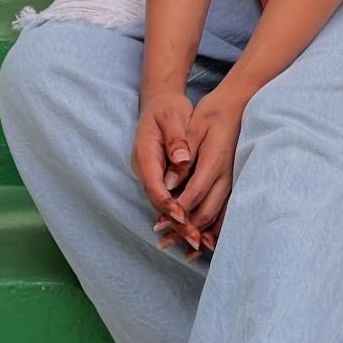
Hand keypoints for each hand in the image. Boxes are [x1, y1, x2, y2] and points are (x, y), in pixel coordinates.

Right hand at [132, 90, 213, 261]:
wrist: (158, 102)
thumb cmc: (167, 109)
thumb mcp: (172, 117)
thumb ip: (176, 139)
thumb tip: (181, 159)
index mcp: (145, 155)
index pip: (155, 186)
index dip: (169, 204)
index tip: (184, 218)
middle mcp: (144, 168)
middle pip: (158, 202)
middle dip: (175, 222)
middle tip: (195, 239)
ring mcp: (150, 174)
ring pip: (162, 204)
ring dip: (178, 222)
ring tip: (197, 240)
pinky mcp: (159, 176)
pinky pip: (168, 198)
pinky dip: (179, 213)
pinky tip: (195, 226)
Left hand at [168, 85, 246, 238]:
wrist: (239, 106)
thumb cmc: (213, 114)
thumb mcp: (194, 126)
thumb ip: (182, 151)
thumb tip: (170, 180)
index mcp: (214, 161)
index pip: (194, 193)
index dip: (177, 210)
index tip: (160, 222)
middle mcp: (227, 176)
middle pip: (206, 212)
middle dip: (184, 228)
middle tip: (164, 240)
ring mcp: (233, 181)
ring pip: (218, 216)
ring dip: (200, 234)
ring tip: (183, 250)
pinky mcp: (235, 183)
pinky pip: (226, 212)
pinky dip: (214, 230)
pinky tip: (205, 241)